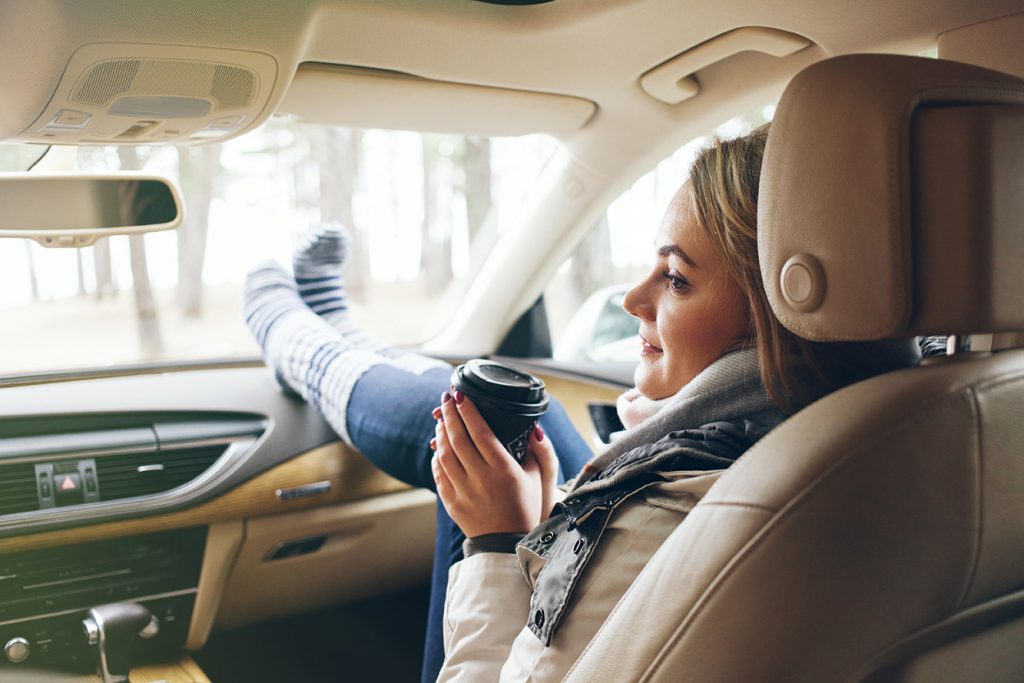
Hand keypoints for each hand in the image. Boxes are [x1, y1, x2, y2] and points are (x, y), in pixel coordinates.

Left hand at [431, 392, 558, 537]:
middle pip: (458, 439)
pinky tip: (440, 445)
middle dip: (450, 414)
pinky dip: (437, 456)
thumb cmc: (525, 506)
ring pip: (444, 454)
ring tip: (443, 419)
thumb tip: (534, 426)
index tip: (462, 395)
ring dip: (441, 433)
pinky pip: (439, 473)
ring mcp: (463, 492)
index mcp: (503, 470)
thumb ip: (538, 449)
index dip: (469, 412)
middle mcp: (481, 479)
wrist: (508, 544)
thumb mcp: (539, 476)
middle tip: (447, 397)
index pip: (480, 433)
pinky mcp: (451, 503)